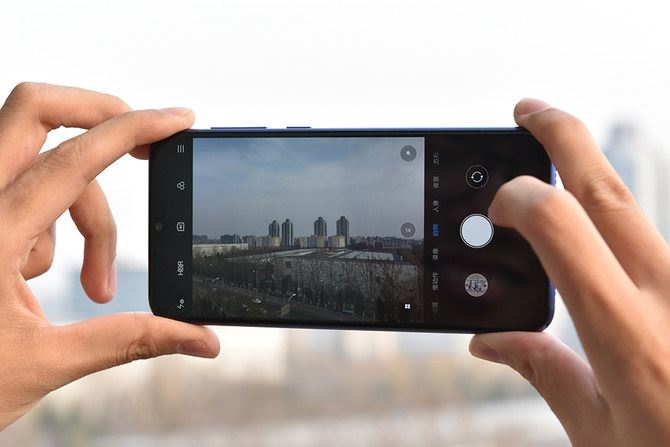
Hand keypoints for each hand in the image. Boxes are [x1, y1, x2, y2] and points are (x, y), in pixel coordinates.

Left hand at [0, 83, 219, 429]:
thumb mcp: (45, 364)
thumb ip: (129, 341)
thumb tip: (201, 339)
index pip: (74, 159)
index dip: (134, 130)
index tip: (178, 120)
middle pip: (36, 112)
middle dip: (101, 118)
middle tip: (146, 150)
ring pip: (45, 170)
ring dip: (87, 218)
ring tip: (96, 290)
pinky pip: (28, 201)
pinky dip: (54, 234)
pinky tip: (36, 285)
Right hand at [469, 99, 669, 445]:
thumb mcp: (596, 429)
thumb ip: (542, 370)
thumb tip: (490, 342)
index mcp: (625, 333)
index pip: (562, 227)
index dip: (521, 197)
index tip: (499, 205)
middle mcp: (667, 296)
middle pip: (608, 189)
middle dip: (563, 135)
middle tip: (528, 110)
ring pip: (638, 207)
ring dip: (593, 171)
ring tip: (556, 158)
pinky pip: (656, 239)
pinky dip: (619, 219)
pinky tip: (597, 226)